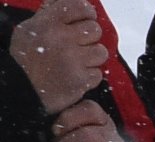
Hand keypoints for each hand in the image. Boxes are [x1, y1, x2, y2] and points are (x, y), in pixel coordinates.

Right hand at [12, 0, 109, 115]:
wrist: (21, 88)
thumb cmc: (25, 57)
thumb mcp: (30, 29)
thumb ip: (51, 15)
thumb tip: (75, 6)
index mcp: (48, 22)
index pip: (79, 7)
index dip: (87, 12)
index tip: (87, 17)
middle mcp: (62, 38)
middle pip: (94, 29)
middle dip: (89, 36)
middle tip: (79, 43)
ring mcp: (73, 60)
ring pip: (101, 51)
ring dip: (92, 56)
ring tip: (78, 60)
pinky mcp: (80, 80)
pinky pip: (97, 73)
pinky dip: (89, 75)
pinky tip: (75, 75)